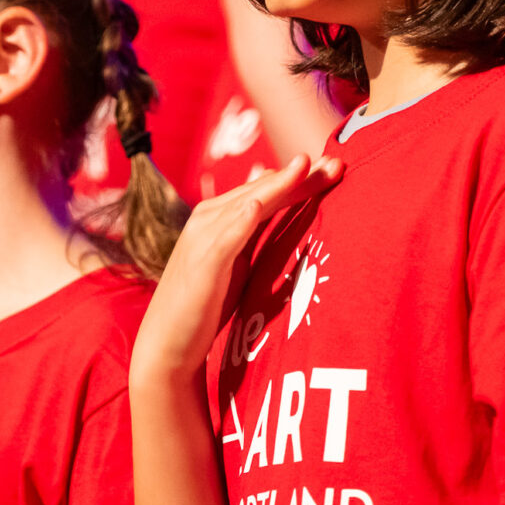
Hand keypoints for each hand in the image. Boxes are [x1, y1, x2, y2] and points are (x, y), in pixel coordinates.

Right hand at [133, 155, 342, 381]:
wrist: (168, 342)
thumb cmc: (205, 304)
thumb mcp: (235, 263)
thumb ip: (252, 233)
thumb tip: (269, 202)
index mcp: (219, 217)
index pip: (266, 191)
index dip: (301, 179)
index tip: (336, 166)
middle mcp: (209, 218)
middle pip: (262, 191)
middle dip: (300, 176)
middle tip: (336, 162)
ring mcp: (203, 238)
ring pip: (249, 204)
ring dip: (279, 186)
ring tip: (307, 167)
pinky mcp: (202, 263)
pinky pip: (226, 237)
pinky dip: (242, 219)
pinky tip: (258, 206)